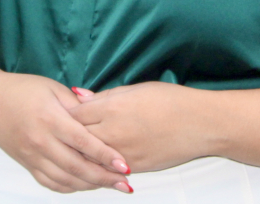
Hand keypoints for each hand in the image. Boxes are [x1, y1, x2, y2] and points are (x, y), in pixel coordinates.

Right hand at [0, 72, 133, 193]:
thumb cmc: (24, 90)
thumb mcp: (53, 88)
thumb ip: (78, 106)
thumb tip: (103, 118)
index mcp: (50, 119)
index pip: (83, 143)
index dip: (106, 156)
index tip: (125, 166)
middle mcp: (40, 141)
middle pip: (77, 167)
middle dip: (104, 178)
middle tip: (126, 183)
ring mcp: (32, 156)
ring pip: (65, 180)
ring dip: (90, 186)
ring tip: (112, 186)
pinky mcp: (27, 164)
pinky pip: (51, 183)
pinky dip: (70, 188)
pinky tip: (86, 185)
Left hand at [69, 82, 209, 172]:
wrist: (200, 124)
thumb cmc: (171, 101)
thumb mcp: (135, 89)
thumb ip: (104, 96)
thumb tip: (79, 96)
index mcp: (112, 108)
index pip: (74, 114)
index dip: (65, 114)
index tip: (60, 113)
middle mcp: (113, 132)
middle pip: (77, 138)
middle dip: (67, 136)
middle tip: (59, 134)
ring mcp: (122, 153)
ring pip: (90, 158)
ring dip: (80, 154)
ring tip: (71, 150)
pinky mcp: (134, 167)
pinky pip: (108, 170)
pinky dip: (98, 166)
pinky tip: (94, 163)